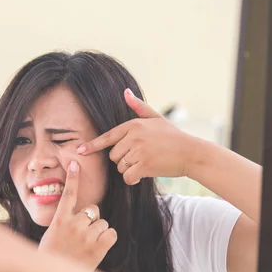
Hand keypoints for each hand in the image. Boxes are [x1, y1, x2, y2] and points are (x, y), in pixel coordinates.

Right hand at [39, 160, 117, 269]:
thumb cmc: (53, 257)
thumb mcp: (52, 235)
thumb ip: (65, 222)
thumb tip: (81, 215)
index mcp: (59, 220)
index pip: (68, 194)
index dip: (72, 178)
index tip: (75, 163)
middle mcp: (73, 224)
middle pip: (94, 210)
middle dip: (92, 220)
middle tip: (82, 236)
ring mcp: (86, 236)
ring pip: (103, 223)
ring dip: (99, 232)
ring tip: (87, 246)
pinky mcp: (98, 247)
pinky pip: (112, 234)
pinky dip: (108, 240)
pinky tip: (97, 249)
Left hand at [77, 89, 197, 184]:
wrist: (191, 152)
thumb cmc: (173, 136)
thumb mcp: (156, 118)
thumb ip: (139, 106)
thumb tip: (126, 91)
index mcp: (133, 124)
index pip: (107, 137)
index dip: (92, 145)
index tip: (80, 151)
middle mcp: (134, 136)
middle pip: (113, 155)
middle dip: (123, 160)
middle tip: (140, 157)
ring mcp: (138, 150)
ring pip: (120, 167)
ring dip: (129, 169)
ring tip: (145, 163)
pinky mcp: (144, 165)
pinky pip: (127, 177)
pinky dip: (133, 179)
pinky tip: (143, 175)